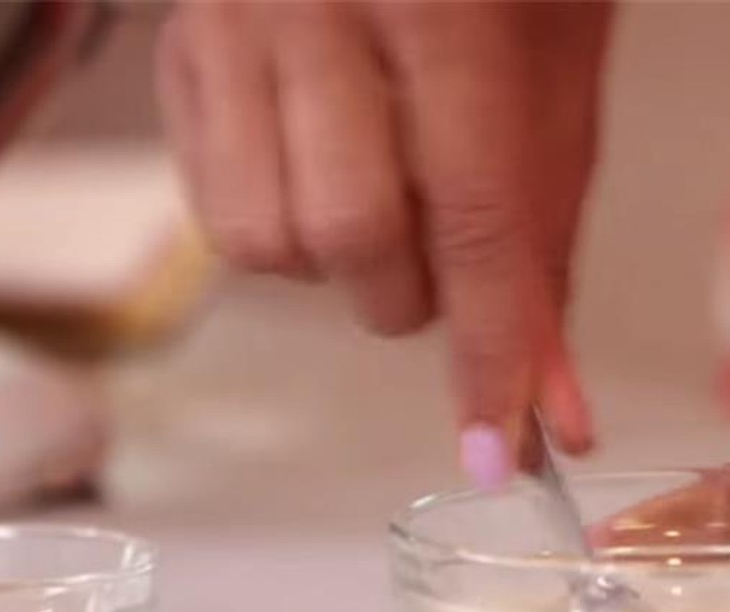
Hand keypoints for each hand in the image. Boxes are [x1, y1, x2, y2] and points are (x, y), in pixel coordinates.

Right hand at [155, 0, 611, 480]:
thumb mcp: (556, 68)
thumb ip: (547, 233)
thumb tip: (552, 402)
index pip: (471, 220)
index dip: (490, 351)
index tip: (498, 450)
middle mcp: (309, 2)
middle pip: (351, 239)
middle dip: (411, 292)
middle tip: (441, 253)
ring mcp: (224, 22)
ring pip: (262, 242)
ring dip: (335, 265)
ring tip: (372, 192)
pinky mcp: (173, 51)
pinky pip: (210, 208)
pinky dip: (279, 227)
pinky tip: (315, 166)